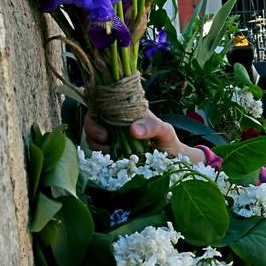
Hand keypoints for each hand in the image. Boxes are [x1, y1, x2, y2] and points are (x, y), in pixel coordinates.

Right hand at [84, 111, 204, 163]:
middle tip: (104, 139)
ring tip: (112, 152)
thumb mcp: (165, 130)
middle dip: (92, 130)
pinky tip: (113, 159)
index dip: (96, 113)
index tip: (103, 130)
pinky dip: (101, 155)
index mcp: (126, 111)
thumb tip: (133, 130)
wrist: (172, 160)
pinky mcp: (111, 153)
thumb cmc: (168, 140)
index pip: (102, 104)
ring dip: (96, 144)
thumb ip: (152, 126)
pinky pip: (98, 152)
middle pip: (92, 121)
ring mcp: (112, 138)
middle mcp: (115, 123)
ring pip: (93, 137)